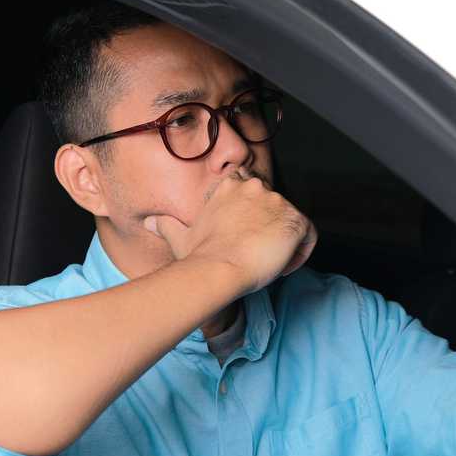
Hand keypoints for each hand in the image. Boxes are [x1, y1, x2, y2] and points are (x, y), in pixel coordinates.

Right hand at [144, 168, 317, 296]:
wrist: (218, 269)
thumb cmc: (199, 255)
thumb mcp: (178, 234)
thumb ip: (165, 224)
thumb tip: (147, 222)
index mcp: (232, 186)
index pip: (252, 193)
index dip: (253, 217)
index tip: (245, 237)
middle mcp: (257, 188)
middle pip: (273, 208)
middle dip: (268, 231)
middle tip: (256, 254)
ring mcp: (278, 203)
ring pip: (291, 222)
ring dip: (284, 243)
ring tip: (267, 264)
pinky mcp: (296, 221)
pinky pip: (309, 236)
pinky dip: (300, 253)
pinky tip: (282, 267)